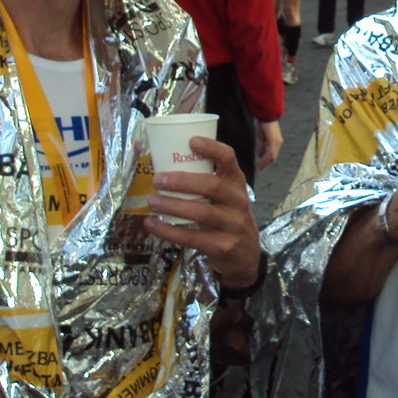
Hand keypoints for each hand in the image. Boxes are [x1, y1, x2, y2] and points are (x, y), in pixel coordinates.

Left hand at [146, 136, 260, 288]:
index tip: (191, 141)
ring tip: (152, 201)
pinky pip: (191, 238)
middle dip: (181, 181)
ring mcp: (232, 225)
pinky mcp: (222, 246)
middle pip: (211, 186)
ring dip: (172, 205)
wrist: (245, 255)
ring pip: (201, 212)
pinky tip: (151, 223)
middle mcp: (238, 201)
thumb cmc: (227, 216)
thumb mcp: (225, 196)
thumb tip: (161, 160)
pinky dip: (167, 230)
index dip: (212, 148)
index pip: (229, 160)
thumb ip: (204, 181)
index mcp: (236, 183)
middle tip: (157, 179)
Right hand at [256, 120, 282, 169]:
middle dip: (265, 164)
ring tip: (258, 167)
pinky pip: (270, 152)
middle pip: (272, 157)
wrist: (266, 116)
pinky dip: (265, 158)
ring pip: (271, 156)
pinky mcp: (274, 141)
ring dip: (264, 163)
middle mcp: (278, 143)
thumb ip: (261, 146)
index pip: (272, 155)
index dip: (266, 161)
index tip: (259, 166)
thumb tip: (259, 155)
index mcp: (276, 142)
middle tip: (258, 169)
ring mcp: (277, 142)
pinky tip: (260, 161)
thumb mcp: (261, 137)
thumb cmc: (264, 125)